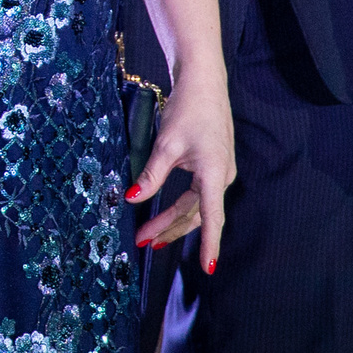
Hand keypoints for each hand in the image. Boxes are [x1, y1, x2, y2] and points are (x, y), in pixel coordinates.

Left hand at [129, 74, 234, 270]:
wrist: (203, 83)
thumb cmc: (187, 110)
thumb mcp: (166, 144)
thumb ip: (151, 175)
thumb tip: (132, 199)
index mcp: (213, 173)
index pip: (211, 218)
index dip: (208, 244)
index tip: (207, 269)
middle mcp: (220, 177)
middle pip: (195, 213)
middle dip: (169, 229)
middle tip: (144, 242)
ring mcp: (218, 172)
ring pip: (195, 205)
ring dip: (172, 220)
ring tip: (151, 236)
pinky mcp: (212, 165)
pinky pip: (197, 194)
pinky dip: (180, 206)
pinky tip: (166, 214)